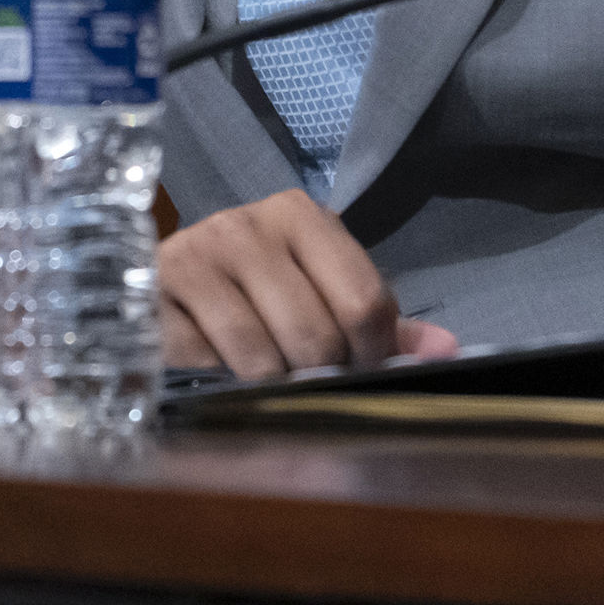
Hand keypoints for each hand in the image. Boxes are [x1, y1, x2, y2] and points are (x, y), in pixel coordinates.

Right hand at [154, 187, 460, 379]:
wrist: (155, 286)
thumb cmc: (251, 293)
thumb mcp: (318, 293)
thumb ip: (382, 325)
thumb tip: (448, 351)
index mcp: (301, 217)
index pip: (366, 302)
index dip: (371, 356)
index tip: (355, 370)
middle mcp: (247, 225)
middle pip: (316, 336)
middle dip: (316, 376)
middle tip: (301, 378)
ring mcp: (197, 253)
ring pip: (262, 358)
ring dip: (268, 387)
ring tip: (259, 377)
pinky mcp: (156, 291)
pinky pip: (207, 365)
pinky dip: (218, 384)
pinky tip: (215, 370)